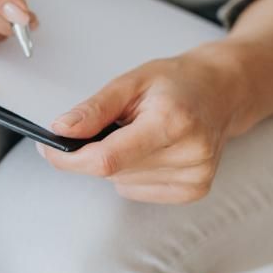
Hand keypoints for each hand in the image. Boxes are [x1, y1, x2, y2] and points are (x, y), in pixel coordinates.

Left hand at [38, 47, 249, 203]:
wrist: (223, 91)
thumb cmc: (178, 82)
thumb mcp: (131, 81)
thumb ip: (94, 109)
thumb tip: (60, 130)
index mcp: (172, 123)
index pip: (106, 159)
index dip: (69, 159)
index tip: (48, 149)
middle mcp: (190, 154)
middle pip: (111, 172)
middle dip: (94, 152)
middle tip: (109, 126)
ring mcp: (195, 176)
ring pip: (121, 182)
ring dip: (116, 162)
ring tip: (139, 133)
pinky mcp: (195, 190)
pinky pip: (137, 190)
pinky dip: (132, 172)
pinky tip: (150, 150)